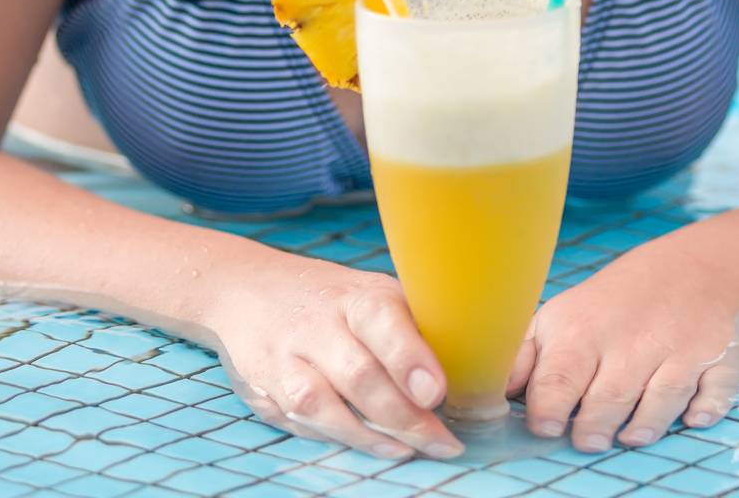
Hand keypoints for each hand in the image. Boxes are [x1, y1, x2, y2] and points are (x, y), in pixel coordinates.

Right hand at [206, 244, 463, 460]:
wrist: (248, 288)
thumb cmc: (334, 301)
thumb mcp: (374, 296)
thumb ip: (417, 329)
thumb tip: (491, 363)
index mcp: (356, 294)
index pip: (382, 319)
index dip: (409, 356)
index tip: (436, 390)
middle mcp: (321, 322)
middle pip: (360, 374)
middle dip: (403, 415)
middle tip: (444, 442)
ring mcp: (291, 356)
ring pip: (327, 404)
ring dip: (373, 434)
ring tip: (411, 449)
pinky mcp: (269, 387)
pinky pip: (305, 422)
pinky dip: (341, 438)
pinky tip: (375, 446)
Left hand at [507, 242, 738, 450]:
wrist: (693, 269)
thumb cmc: (613, 306)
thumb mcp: (562, 319)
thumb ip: (526, 359)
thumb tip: (491, 394)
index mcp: (582, 332)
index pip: (556, 379)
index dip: (547, 410)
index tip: (543, 426)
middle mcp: (629, 343)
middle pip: (605, 401)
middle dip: (592, 428)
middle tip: (586, 438)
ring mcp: (676, 352)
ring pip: (655, 405)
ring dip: (640, 428)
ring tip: (626, 434)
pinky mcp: (719, 361)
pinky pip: (712, 395)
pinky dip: (703, 409)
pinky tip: (693, 415)